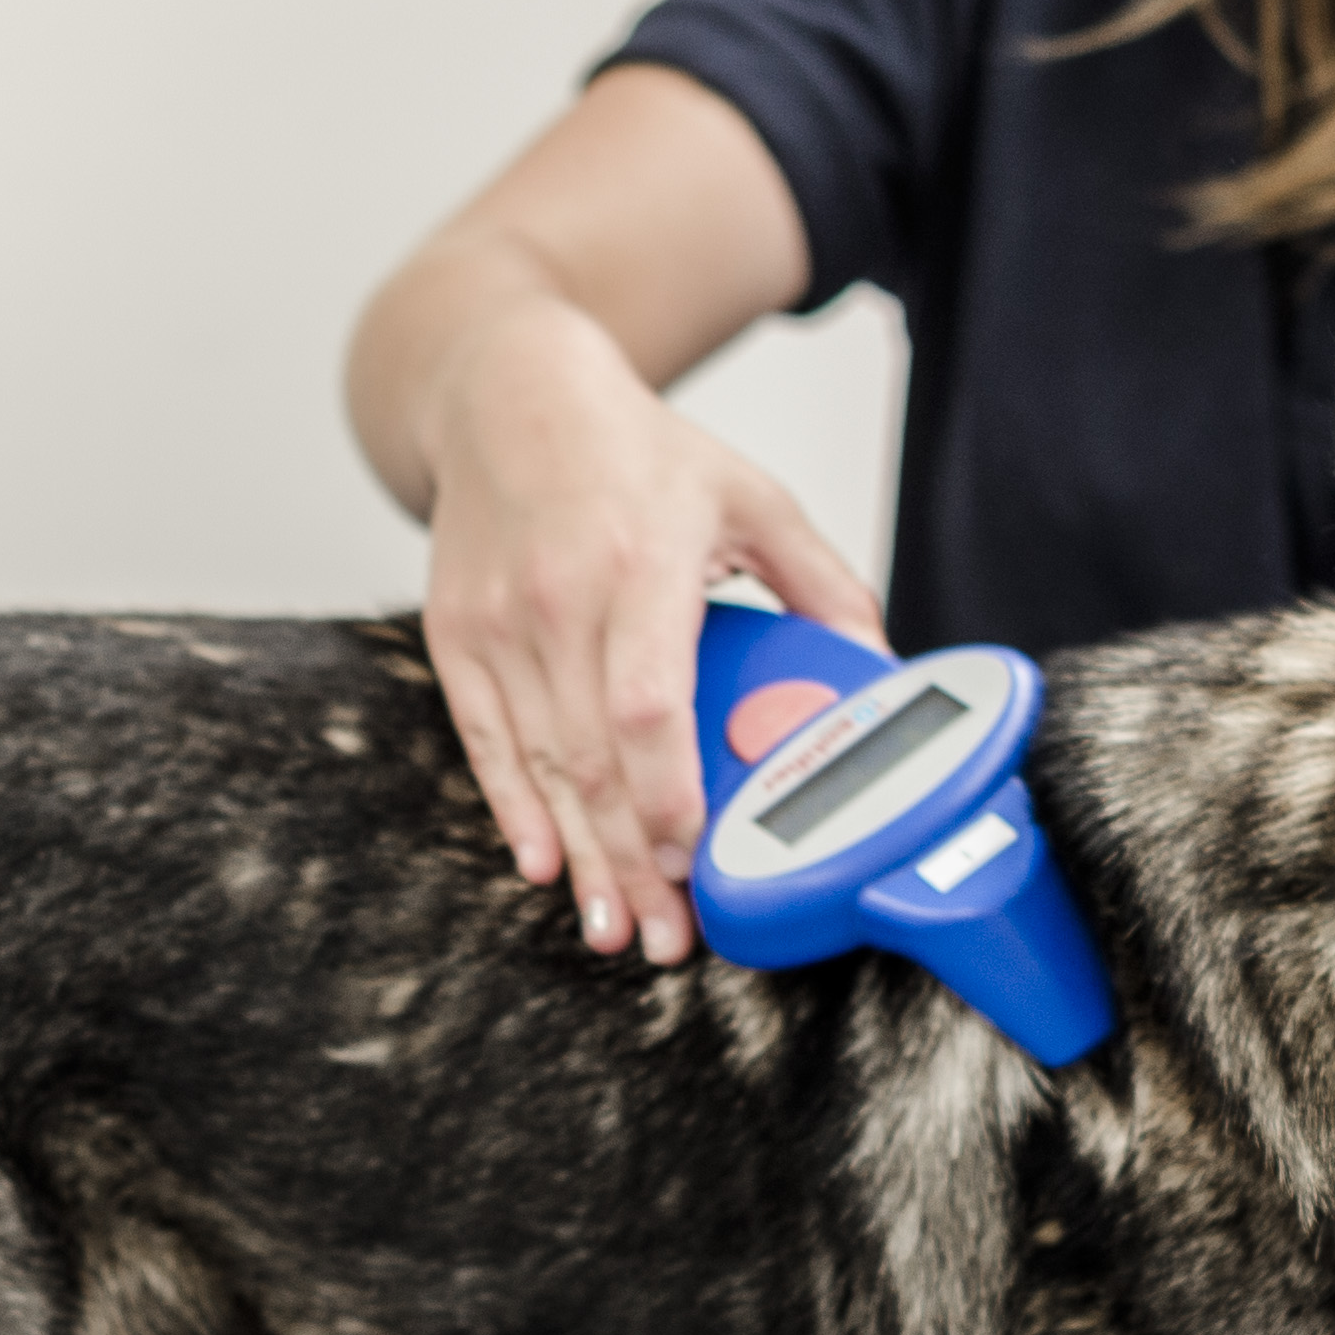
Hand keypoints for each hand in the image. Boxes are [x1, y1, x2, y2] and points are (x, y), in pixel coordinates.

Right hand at [413, 297, 879, 962]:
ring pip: (542, 766)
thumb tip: (878, 668)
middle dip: (631, 862)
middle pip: (594, 758)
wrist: (509, 395)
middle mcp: (560, 596)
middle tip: (668, 939)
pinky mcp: (457, 635)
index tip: (694, 860)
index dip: (664, 792)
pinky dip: (515, 812)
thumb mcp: (749, 495)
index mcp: (640, 560)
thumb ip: (823, 583)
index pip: (646, 700)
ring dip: (580, 859)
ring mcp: (499, 620)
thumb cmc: (635, 451)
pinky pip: (486, 743)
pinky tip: (545, 868)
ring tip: (617, 931)